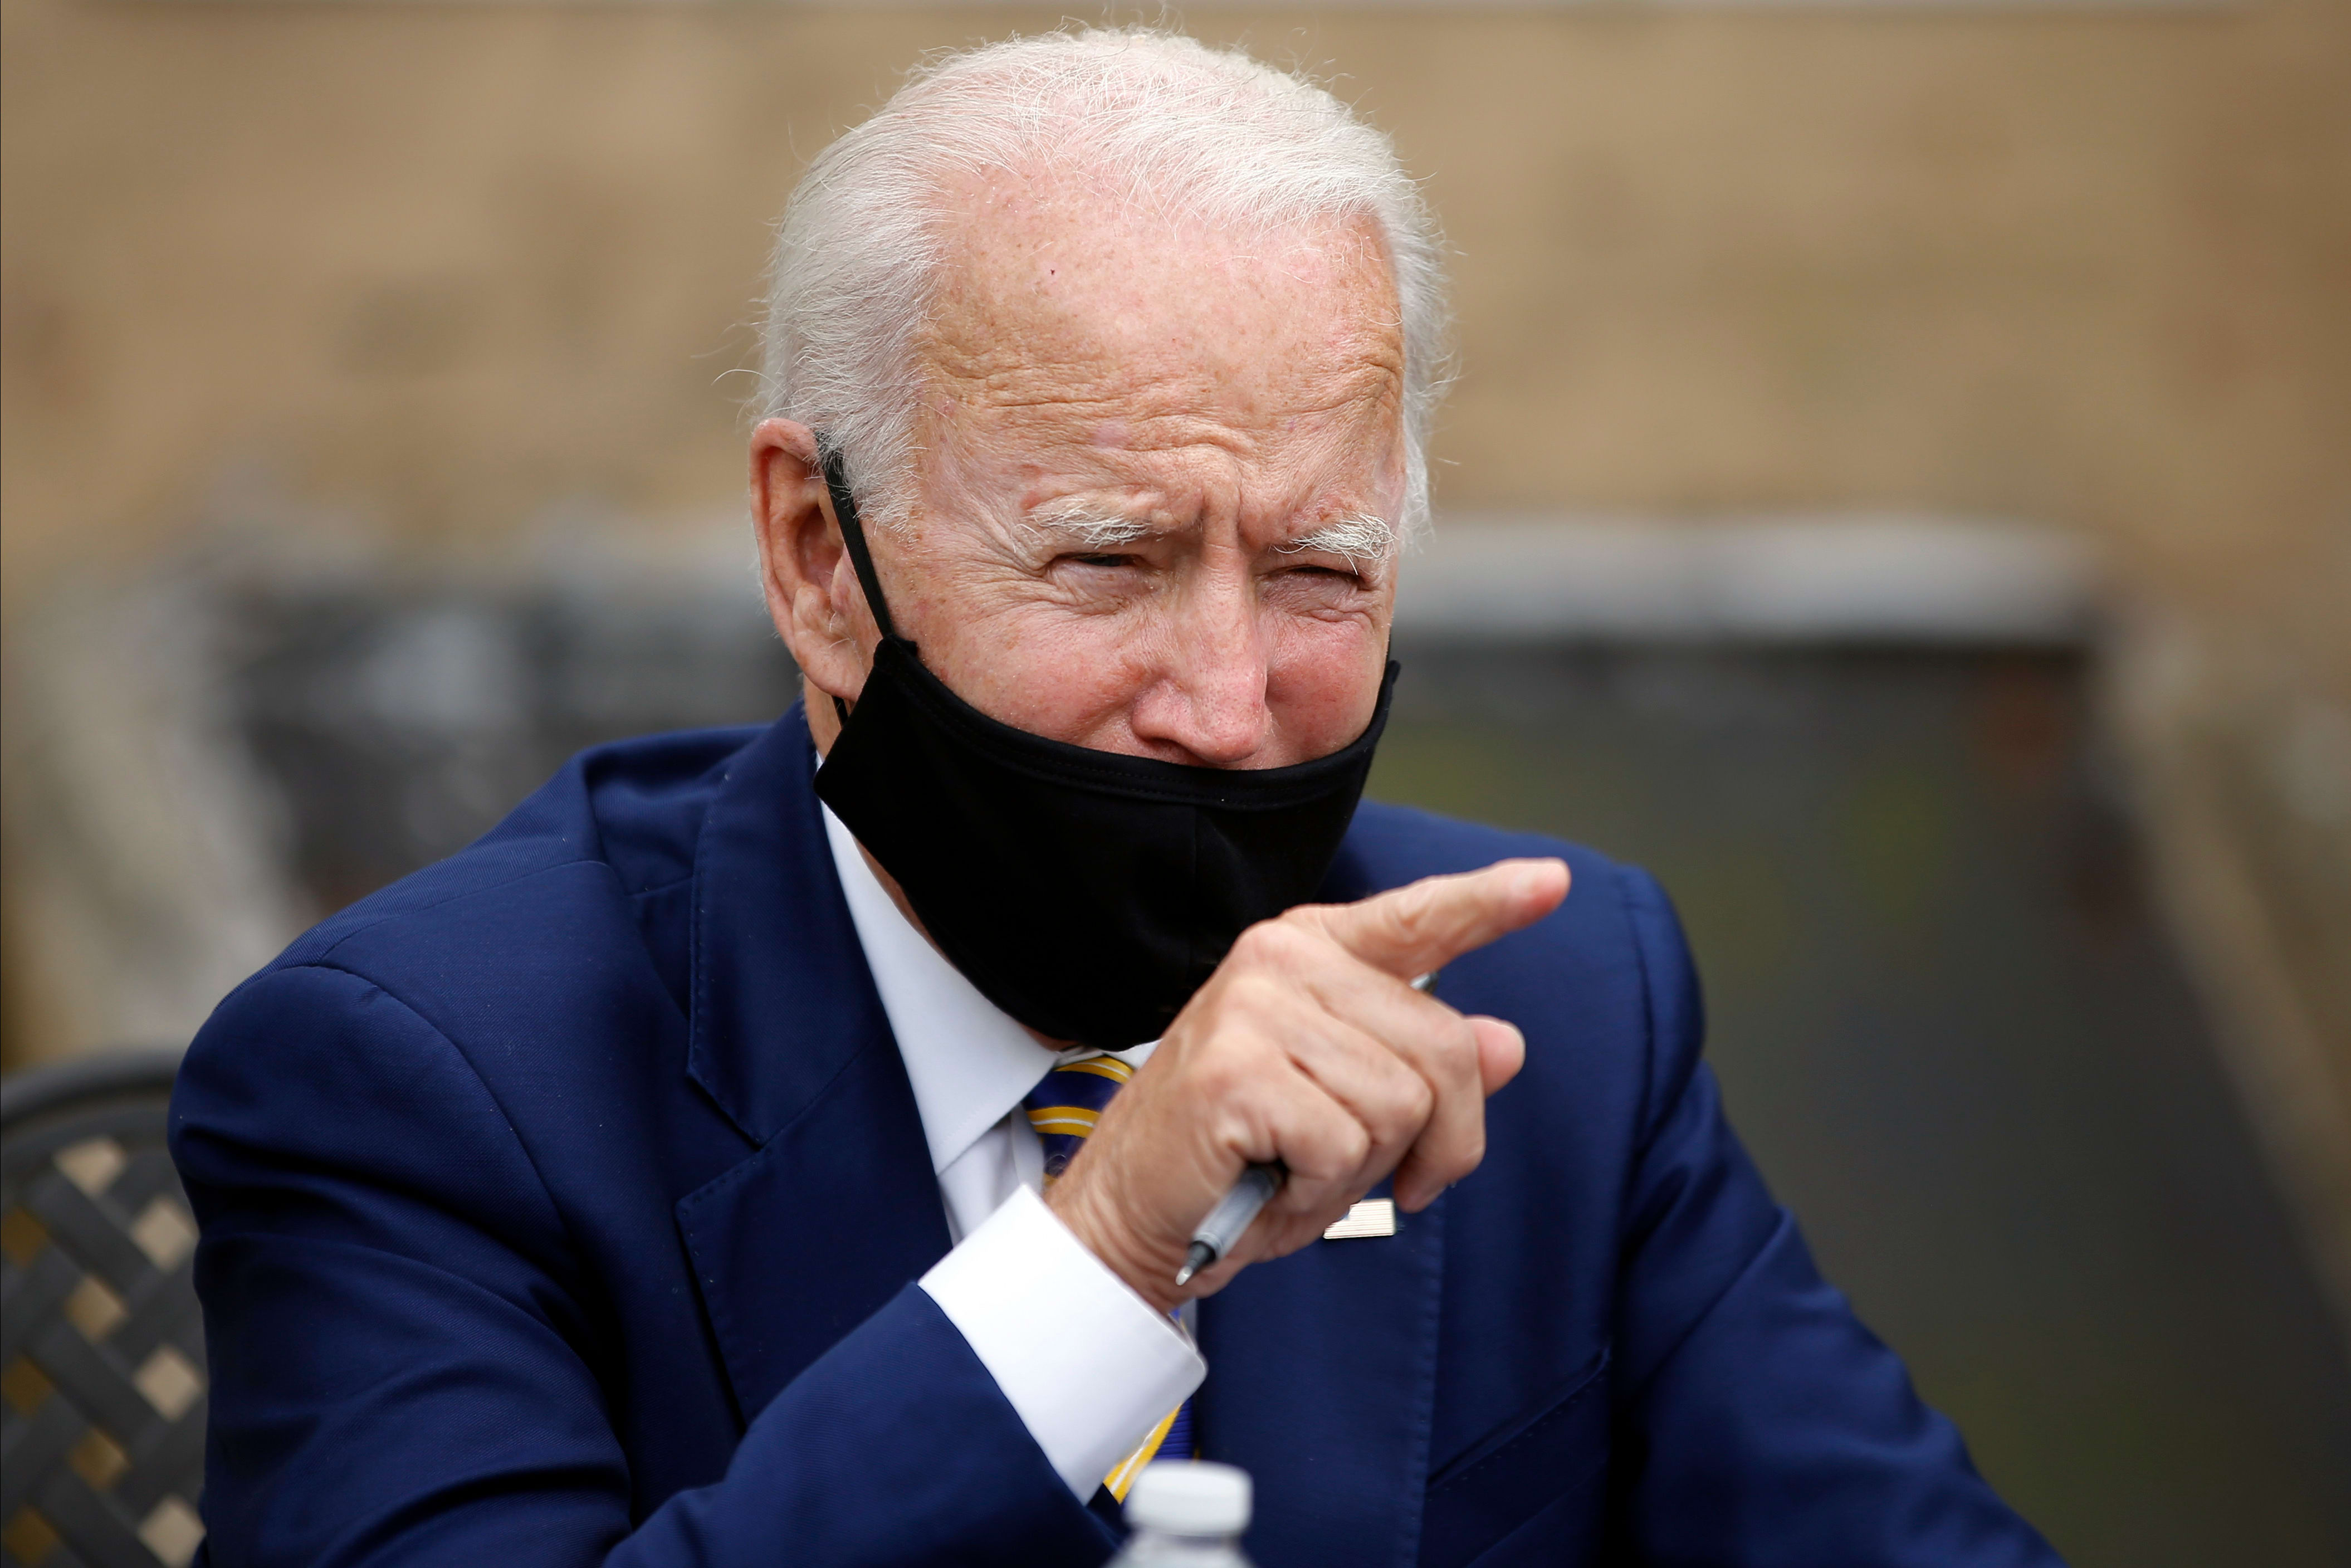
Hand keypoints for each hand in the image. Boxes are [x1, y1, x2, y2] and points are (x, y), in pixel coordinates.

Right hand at [1046, 857, 1570, 1312]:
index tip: (1552, 881)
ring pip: (1401, 1105)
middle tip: (1365, 1174)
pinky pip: (1344, 1145)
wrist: (1134, 1218)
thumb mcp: (1350, 1112)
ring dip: (1361, 1169)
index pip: (1417, 920)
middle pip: (1444, 1051)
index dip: (1489, 903)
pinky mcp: (1237, 1068)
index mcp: (1310, 951)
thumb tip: (1506, 1043)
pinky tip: (1267, 1181)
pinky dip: (1317, 1191)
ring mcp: (1254, 1006)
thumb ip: (1425, 1070)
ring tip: (1292, 1168)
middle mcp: (1282, 958)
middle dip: (1433, 1140)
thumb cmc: (1242, 1161)